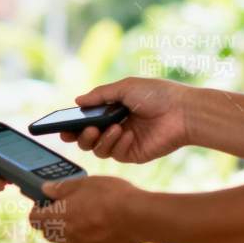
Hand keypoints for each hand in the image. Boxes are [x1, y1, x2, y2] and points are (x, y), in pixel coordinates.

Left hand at [28, 176, 144, 242]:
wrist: (139, 218)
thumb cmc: (112, 196)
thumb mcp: (85, 183)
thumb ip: (61, 188)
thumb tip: (46, 190)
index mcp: (58, 217)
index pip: (34, 219)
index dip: (38, 209)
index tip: (47, 203)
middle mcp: (65, 237)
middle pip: (49, 231)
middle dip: (53, 220)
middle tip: (69, 207)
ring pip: (66, 242)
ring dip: (70, 232)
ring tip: (89, 217)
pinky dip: (87, 240)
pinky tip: (101, 228)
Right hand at [60, 77, 193, 163]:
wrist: (182, 110)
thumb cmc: (156, 94)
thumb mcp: (125, 88)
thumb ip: (99, 95)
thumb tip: (77, 101)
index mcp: (112, 111)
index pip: (86, 121)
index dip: (71, 126)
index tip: (61, 128)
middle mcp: (115, 127)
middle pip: (87, 139)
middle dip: (80, 136)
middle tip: (83, 130)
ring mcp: (123, 142)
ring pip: (97, 149)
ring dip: (100, 139)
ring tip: (111, 128)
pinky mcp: (133, 154)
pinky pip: (115, 155)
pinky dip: (117, 144)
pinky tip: (128, 134)